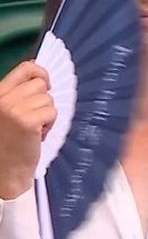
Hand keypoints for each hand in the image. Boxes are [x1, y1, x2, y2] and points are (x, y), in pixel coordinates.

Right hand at [0, 62, 54, 199]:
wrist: (4, 169)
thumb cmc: (8, 142)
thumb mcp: (7, 112)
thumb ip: (19, 93)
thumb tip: (37, 69)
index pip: (25, 68)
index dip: (41, 73)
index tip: (46, 83)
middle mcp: (2, 98)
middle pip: (41, 85)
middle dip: (43, 101)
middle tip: (35, 118)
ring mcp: (13, 109)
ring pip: (48, 99)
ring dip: (47, 115)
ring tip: (35, 129)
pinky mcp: (26, 121)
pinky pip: (52, 112)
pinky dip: (49, 125)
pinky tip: (38, 135)